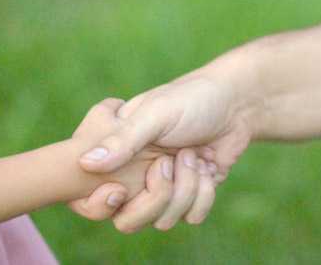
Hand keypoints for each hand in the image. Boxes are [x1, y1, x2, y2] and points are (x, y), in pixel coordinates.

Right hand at [69, 97, 211, 230]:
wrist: (236, 103)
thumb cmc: (190, 99)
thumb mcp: (155, 114)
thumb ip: (123, 140)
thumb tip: (85, 163)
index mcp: (116, 156)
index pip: (91, 201)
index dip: (103, 204)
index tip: (121, 187)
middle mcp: (134, 178)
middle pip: (128, 221)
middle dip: (157, 195)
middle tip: (169, 162)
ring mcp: (163, 190)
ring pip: (164, 220)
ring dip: (186, 187)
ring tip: (193, 154)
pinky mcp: (190, 196)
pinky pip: (192, 217)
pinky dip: (204, 194)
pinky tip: (208, 166)